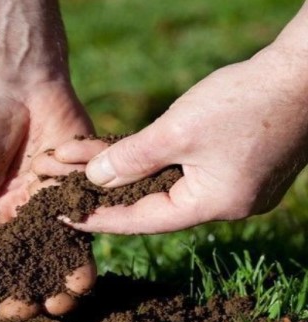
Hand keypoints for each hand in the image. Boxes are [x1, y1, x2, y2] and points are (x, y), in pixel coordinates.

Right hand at [0, 0, 96, 318]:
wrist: (9, 74)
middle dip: (14, 299)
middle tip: (29, 307)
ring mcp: (24, 219)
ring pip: (38, 268)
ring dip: (51, 290)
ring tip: (65, 300)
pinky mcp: (60, 205)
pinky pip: (71, 241)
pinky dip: (78, 261)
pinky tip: (85, 275)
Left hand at [43, 43, 307, 233]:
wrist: (306, 73)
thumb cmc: (245, 100)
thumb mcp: (177, 131)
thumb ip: (131, 158)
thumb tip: (94, 180)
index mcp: (213, 206)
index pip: (142, 220)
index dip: (100, 218)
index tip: (65, 218)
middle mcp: (227, 204)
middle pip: (153, 202)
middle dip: (109, 191)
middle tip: (67, 190)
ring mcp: (239, 185)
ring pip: (169, 183)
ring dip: (129, 172)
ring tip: (86, 165)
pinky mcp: (242, 164)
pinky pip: (187, 169)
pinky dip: (156, 161)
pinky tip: (127, 152)